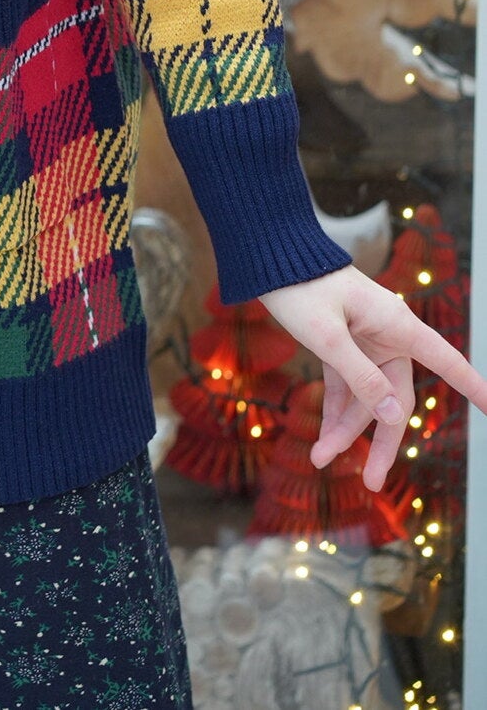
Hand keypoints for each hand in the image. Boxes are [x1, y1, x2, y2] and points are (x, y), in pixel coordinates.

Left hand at [258, 262, 486, 488]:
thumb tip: (394, 415)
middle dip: (381, 441)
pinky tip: (321, 441)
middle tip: (369, 482)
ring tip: (319, 459)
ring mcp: (364, 342)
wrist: (269, 255)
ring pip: (366, 398)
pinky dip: (334, 412)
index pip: (446, 362)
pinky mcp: (341, 345)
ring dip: (346, 430)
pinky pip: (345, 387)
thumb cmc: (301, 287)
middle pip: (396, 399)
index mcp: (397, 326)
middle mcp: (387, 336)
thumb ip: (360, 376)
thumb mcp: (327, 336)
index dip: (473, 387)